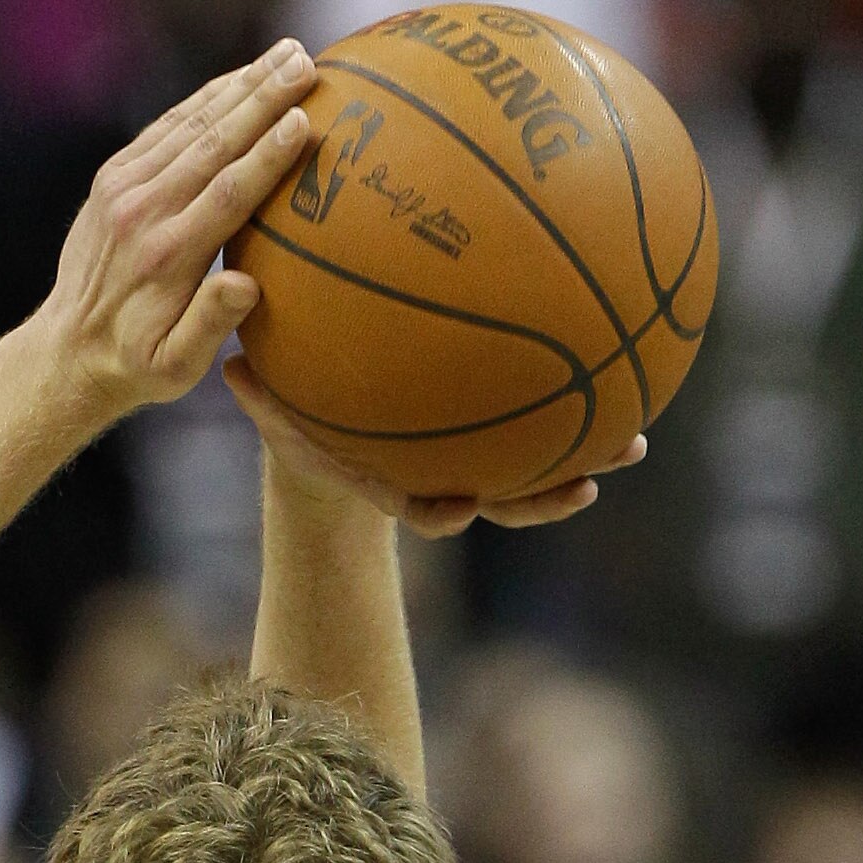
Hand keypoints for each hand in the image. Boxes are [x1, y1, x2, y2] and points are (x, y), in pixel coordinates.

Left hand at [29, 46, 323, 423]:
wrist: (67, 347)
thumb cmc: (138, 364)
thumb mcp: (175, 369)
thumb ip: (209, 327)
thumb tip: (243, 285)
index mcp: (167, 256)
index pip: (227, 194)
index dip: (268, 155)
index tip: (304, 119)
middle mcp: (143, 212)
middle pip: (213, 144)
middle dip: (263, 99)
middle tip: (309, 62)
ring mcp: (123, 188)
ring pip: (191, 125)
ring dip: (241, 85)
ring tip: (288, 54)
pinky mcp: (114, 176)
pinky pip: (167, 127)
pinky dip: (206, 98)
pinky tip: (242, 77)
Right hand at [225, 354, 647, 537]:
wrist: (332, 410)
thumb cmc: (299, 404)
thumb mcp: (272, 405)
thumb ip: (259, 397)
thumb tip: (227, 369)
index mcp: (393, 480)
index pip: (418, 507)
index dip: (441, 514)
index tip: (461, 511)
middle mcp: (444, 474)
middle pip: (502, 497)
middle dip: (545, 497)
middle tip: (586, 486)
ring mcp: (478, 451)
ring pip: (538, 463)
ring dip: (589, 455)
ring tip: (635, 443)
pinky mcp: (500, 417)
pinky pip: (545, 407)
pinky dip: (581, 390)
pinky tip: (621, 348)